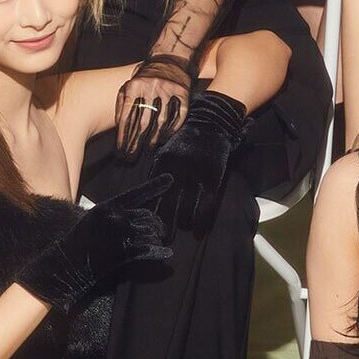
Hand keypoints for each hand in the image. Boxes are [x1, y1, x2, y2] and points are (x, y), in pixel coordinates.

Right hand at [16, 176, 173, 311]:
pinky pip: (147, 251)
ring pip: (150, 233)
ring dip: (157, 239)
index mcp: (108, 206)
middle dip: (157, 225)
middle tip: (160, 232)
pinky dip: (159, 253)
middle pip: (148, 217)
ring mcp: (120, 235)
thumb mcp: (89, 219)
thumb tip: (126, 213)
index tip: (170, 180)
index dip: (155, 186)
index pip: (137, 194)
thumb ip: (109, 214)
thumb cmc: (74, 241)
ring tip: (158, 243)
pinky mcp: (122, 253)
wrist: (63, 262)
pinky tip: (167, 254)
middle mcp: (116, 217)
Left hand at [115, 55, 194, 158]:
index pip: (127, 116)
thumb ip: (122, 104)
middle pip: (143, 122)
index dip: (123, 135)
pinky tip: (165, 137)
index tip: (120, 150)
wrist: (169, 59)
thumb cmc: (145, 78)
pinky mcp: (182, 93)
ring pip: (161, 121)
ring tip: (149, 148)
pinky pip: (178, 115)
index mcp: (135, 86)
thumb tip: (119, 127)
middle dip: (136, 142)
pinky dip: (172, 129)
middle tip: (132, 155)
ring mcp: (168, 90)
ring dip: (154, 138)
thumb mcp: (129, 86)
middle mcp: (151, 87)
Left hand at [151, 91, 247, 235]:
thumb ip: (159, 169)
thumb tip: (150, 189)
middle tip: (159, 239)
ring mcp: (195, 174)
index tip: (145, 225)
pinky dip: (202, 220)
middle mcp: (177, 171)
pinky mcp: (212, 176)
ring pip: (185, 208)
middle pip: (166, 205)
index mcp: (162, 164)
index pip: (152, 193)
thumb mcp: (167, 150)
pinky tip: (198, 232)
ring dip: (181, 223)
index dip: (150, 211)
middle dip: (162, 224)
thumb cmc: (187, 137)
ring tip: (176, 234)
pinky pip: (206, 203)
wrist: (211, 120)